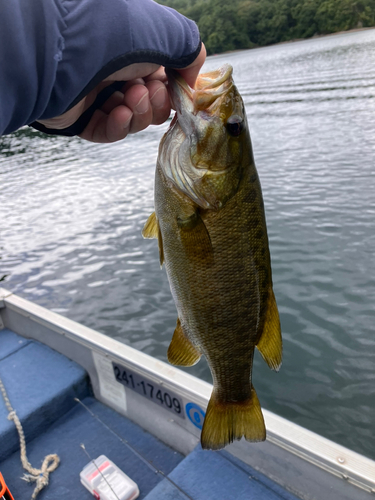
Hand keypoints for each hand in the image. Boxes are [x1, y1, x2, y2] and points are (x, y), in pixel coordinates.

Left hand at [36, 44, 205, 142]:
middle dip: (156, 101)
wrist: (60, 55)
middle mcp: (116, 69)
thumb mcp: (163, 32)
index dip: (175, 89)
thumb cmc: (111, 38)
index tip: (180, 92)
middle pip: (152, 102)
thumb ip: (189, 50)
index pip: (165, 77)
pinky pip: (108, 132)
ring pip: (133, 119)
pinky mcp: (82, 117)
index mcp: (134, 49)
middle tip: (146, 90)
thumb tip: (192, 79)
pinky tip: (116, 113)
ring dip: (138, 112)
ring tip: (128, 98)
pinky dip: (118, 126)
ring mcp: (97, 94)